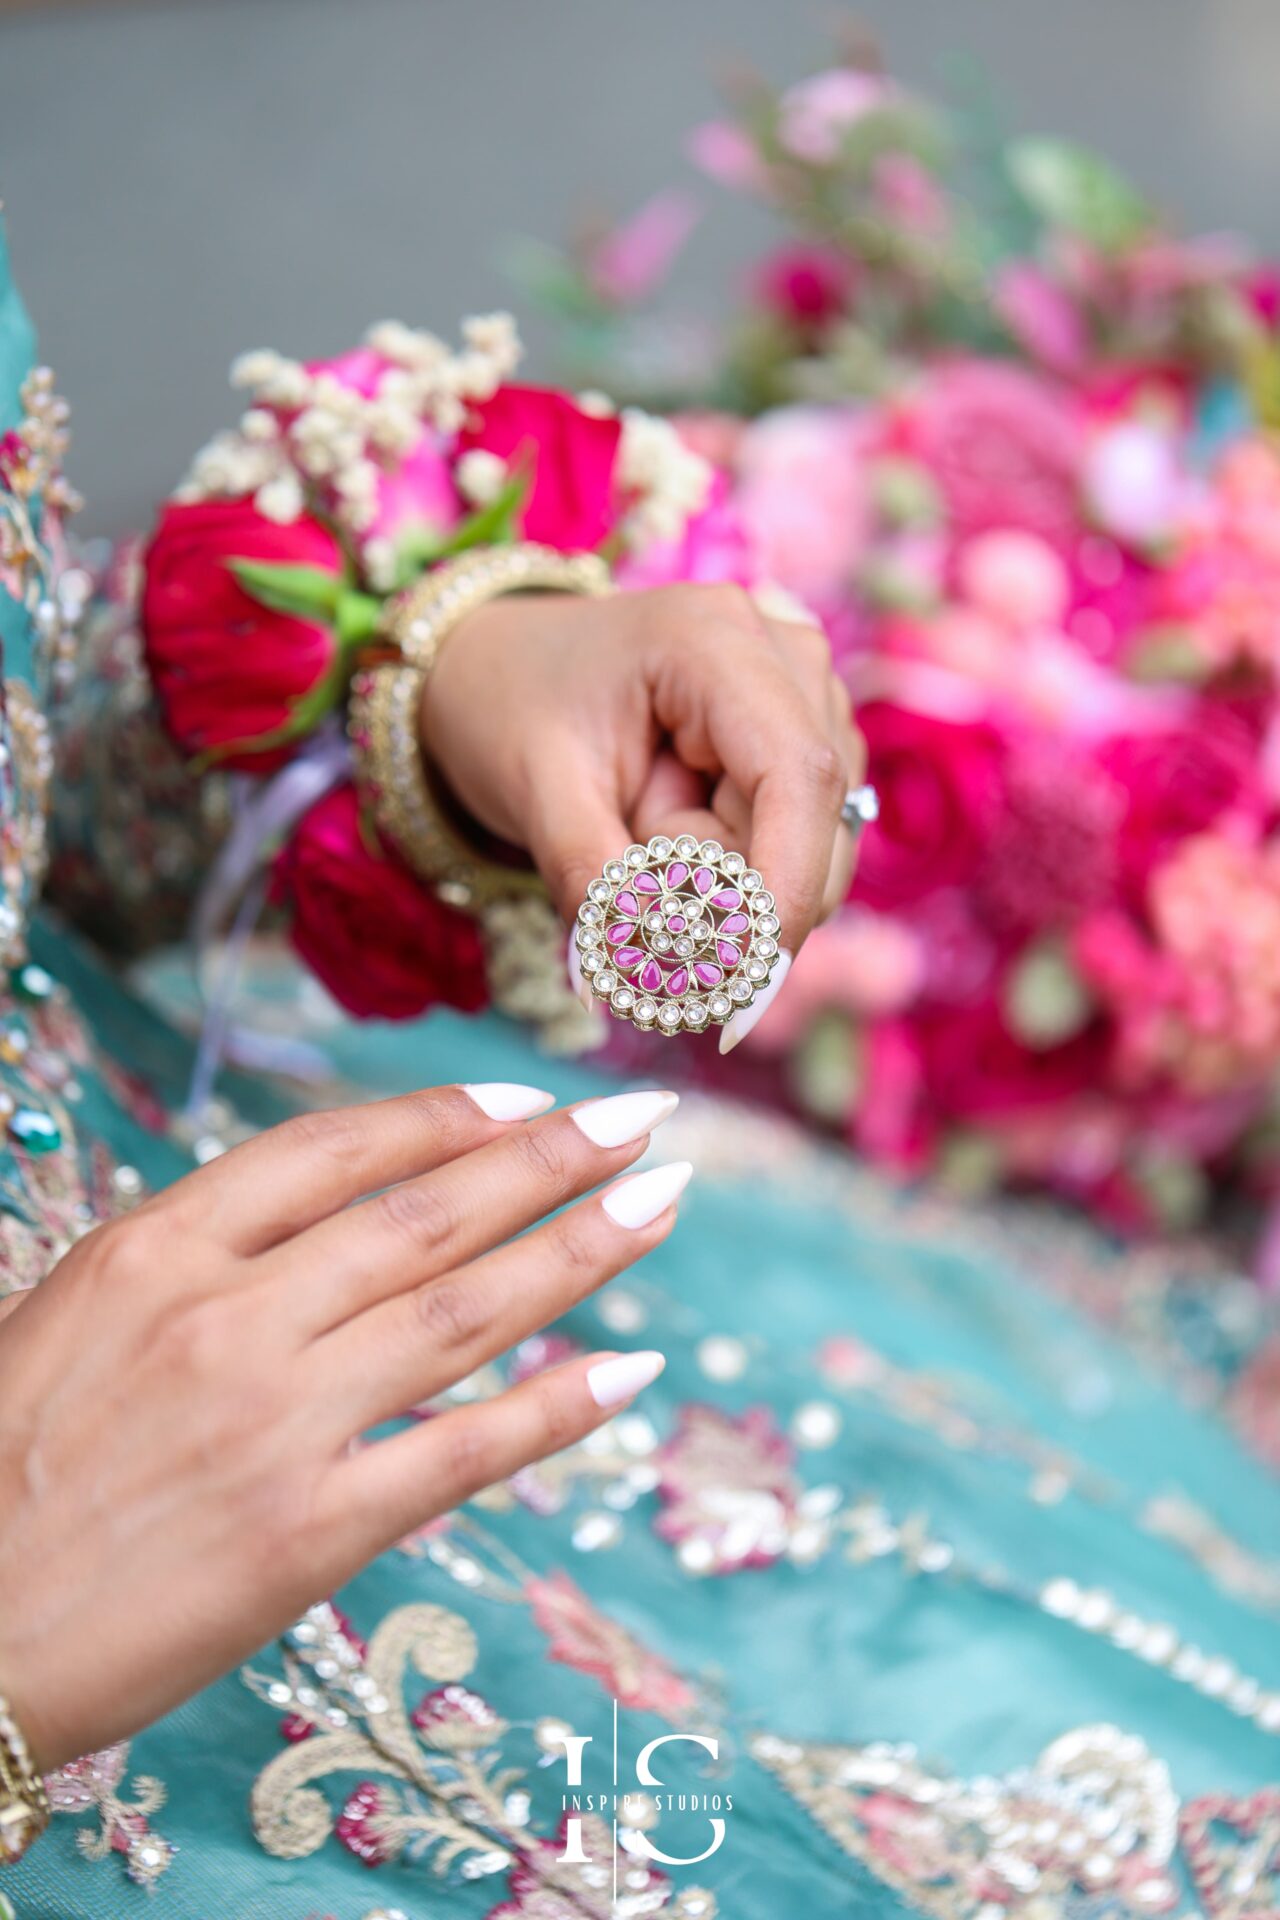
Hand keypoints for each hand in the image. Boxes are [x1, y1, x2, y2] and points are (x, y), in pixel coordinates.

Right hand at [0, 1082, 686, 1769]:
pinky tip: (629, 1368)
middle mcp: (226, 1319)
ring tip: (661, 1204)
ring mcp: (274, 1424)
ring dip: (581, 1250)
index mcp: (156, 1250)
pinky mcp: (308, 1534)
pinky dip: (557, 1408)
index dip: (448, 1119)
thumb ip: (196, 1259)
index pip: (335, 1151)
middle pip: (425, 1215)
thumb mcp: (73, 1317)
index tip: (529, 1100)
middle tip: (642, 1122)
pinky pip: (463, 1451)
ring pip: (464, 1311)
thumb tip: (323, 1219)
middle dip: (550, 1158)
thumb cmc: (0, 1467)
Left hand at [421, 584, 865, 963]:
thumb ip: (591, 877)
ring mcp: (806, 689)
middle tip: (634, 863)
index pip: (798, 773)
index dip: (790, 883)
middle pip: (817, 815)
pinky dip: (738, 858)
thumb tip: (635, 977)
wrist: (504, 670)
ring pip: (816, 837)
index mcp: (714, 638)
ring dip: (730, 868)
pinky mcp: (807, 731)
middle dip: (740, 883)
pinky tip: (673, 814)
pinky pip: (802, 835)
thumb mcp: (533, 791)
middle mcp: (783, 651)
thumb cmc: (514, 710)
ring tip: (640, 813)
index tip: (749, 976)